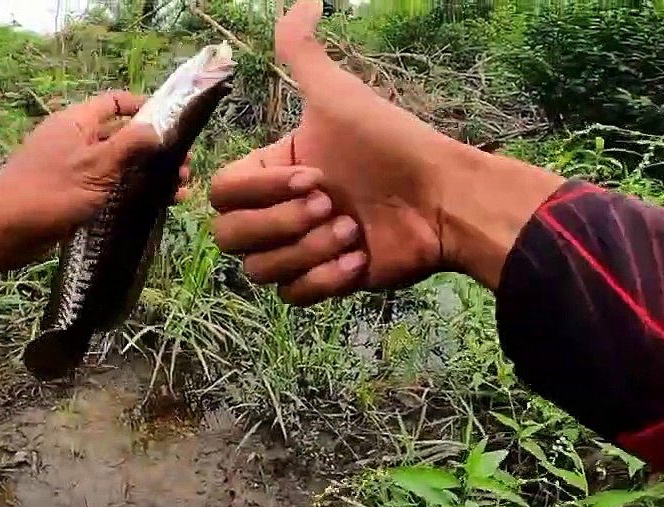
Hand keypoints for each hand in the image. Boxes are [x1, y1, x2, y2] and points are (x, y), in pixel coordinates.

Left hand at [0, 91, 192, 271]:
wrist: (4, 230)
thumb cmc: (51, 191)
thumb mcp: (97, 165)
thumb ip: (130, 144)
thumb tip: (160, 128)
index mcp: (77, 121)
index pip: (116, 102)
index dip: (145, 108)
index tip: (174, 124)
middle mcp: (75, 140)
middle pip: (122, 136)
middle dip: (154, 151)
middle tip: (184, 171)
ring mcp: (73, 169)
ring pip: (118, 166)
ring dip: (148, 176)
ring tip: (178, 193)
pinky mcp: (72, 195)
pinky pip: (108, 188)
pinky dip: (130, 194)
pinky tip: (154, 208)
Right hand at [209, 0, 561, 304]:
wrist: (442, 200)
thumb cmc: (392, 146)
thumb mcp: (340, 95)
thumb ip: (304, 52)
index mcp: (274, 169)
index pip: (221, 193)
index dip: (260, 192)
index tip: (314, 176)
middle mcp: (279, 210)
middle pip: (230, 236)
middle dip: (283, 225)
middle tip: (335, 206)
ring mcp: (300, 249)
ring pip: (259, 270)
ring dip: (308, 251)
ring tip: (353, 232)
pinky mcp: (324, 282)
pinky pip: (291, 296)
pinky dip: (324, 279)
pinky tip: (359, 258)